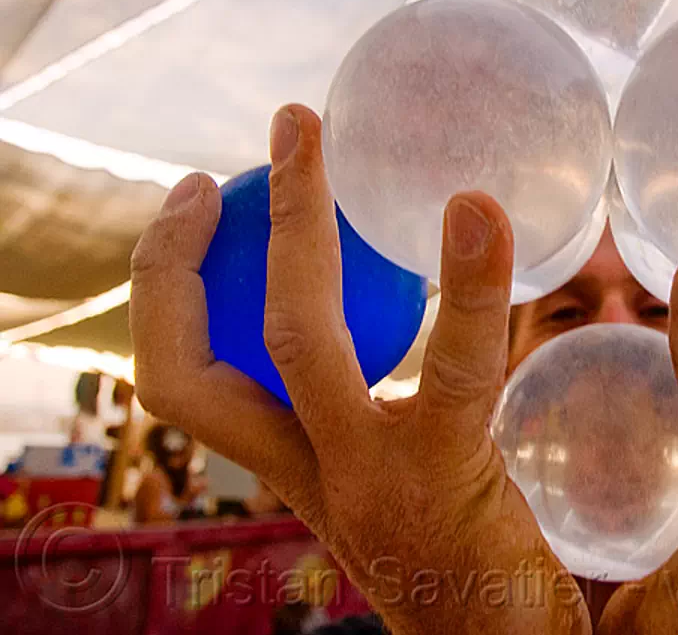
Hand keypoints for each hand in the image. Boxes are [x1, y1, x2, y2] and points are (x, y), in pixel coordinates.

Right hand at [131, 105, 588, 634]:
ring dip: (299, 227)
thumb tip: (407, 332)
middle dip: (184, 253)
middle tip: (260, 139)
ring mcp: (371, 483)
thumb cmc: (472, 568)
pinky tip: (480, 216)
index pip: (189, 385)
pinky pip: (456, 368)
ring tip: (318, 142)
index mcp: (299, 474)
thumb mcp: (402, 485)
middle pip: (195, 368)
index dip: (166, 293)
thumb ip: (385, 419)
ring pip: (300, 343)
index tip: (201, 202)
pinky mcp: (449, 480)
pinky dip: (469, 285)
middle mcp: (313, 480)